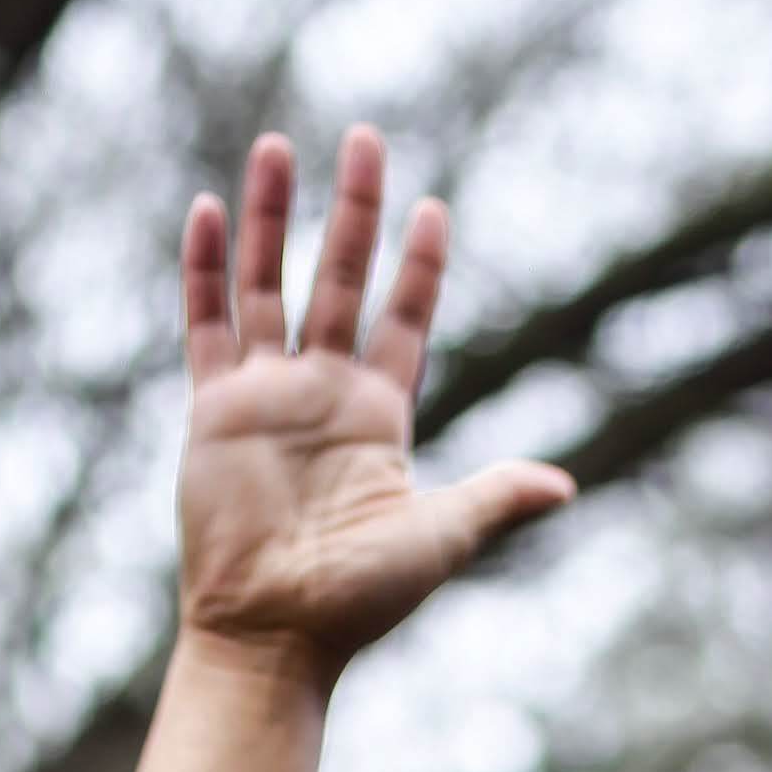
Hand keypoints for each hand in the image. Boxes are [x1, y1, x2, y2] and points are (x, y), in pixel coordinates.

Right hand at [176, 127, 571, 679]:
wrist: (273, 634)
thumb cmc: (357, 599)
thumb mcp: (440, 538)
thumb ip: (494, 498)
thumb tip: (564, 486)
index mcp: (381, 414)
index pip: (405, 318)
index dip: (419, 264)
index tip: (433, 206)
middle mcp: (323, 392)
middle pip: (341, 278)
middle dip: (354, 210)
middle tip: (366, 137)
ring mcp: (265, 395)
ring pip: (269, 283)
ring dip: (274, 217)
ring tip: (277, 144)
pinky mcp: (214, 410)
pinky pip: (208, 325)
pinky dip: (207, 270)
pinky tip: (213, 211)